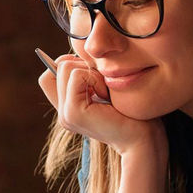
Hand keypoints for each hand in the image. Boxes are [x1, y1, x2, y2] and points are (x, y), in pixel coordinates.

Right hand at [37, 53, 161, 155]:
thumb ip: (88, 76)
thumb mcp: (106, 88)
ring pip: (65, 66)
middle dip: (84, 66)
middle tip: (103, 86)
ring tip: (105, 92)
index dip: (71, 65)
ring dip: (91, 72)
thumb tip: (77, 55)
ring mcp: (65, 114)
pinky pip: (76, 75)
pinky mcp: (73, 112)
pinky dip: (95, 78)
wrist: (142, 138)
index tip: (95, 76)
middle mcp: (63, 112)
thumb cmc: (132, 111)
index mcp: (68, 108)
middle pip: (59, 65)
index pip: (50, 74)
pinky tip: (106, 96)